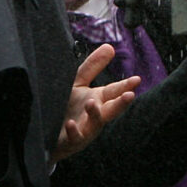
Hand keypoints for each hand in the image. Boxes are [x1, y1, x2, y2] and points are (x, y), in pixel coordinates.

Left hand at [52, 44, 139, 161]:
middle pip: (111, 109)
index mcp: (99, 99)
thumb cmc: (67, 105)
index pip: (114, 91)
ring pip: (95, 123)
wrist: (50, 132)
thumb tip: (110, 46)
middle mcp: (96, 115)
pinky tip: (72, 124)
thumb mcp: (78, 83)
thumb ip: (93, 66)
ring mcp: (86, 129)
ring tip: (91, 103)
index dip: (125, 85)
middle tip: (130, 95)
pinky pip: (75, 137)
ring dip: (95, 113)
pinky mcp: (72, 140)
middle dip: (121, 103)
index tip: (137, 80)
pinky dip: (74, 131)